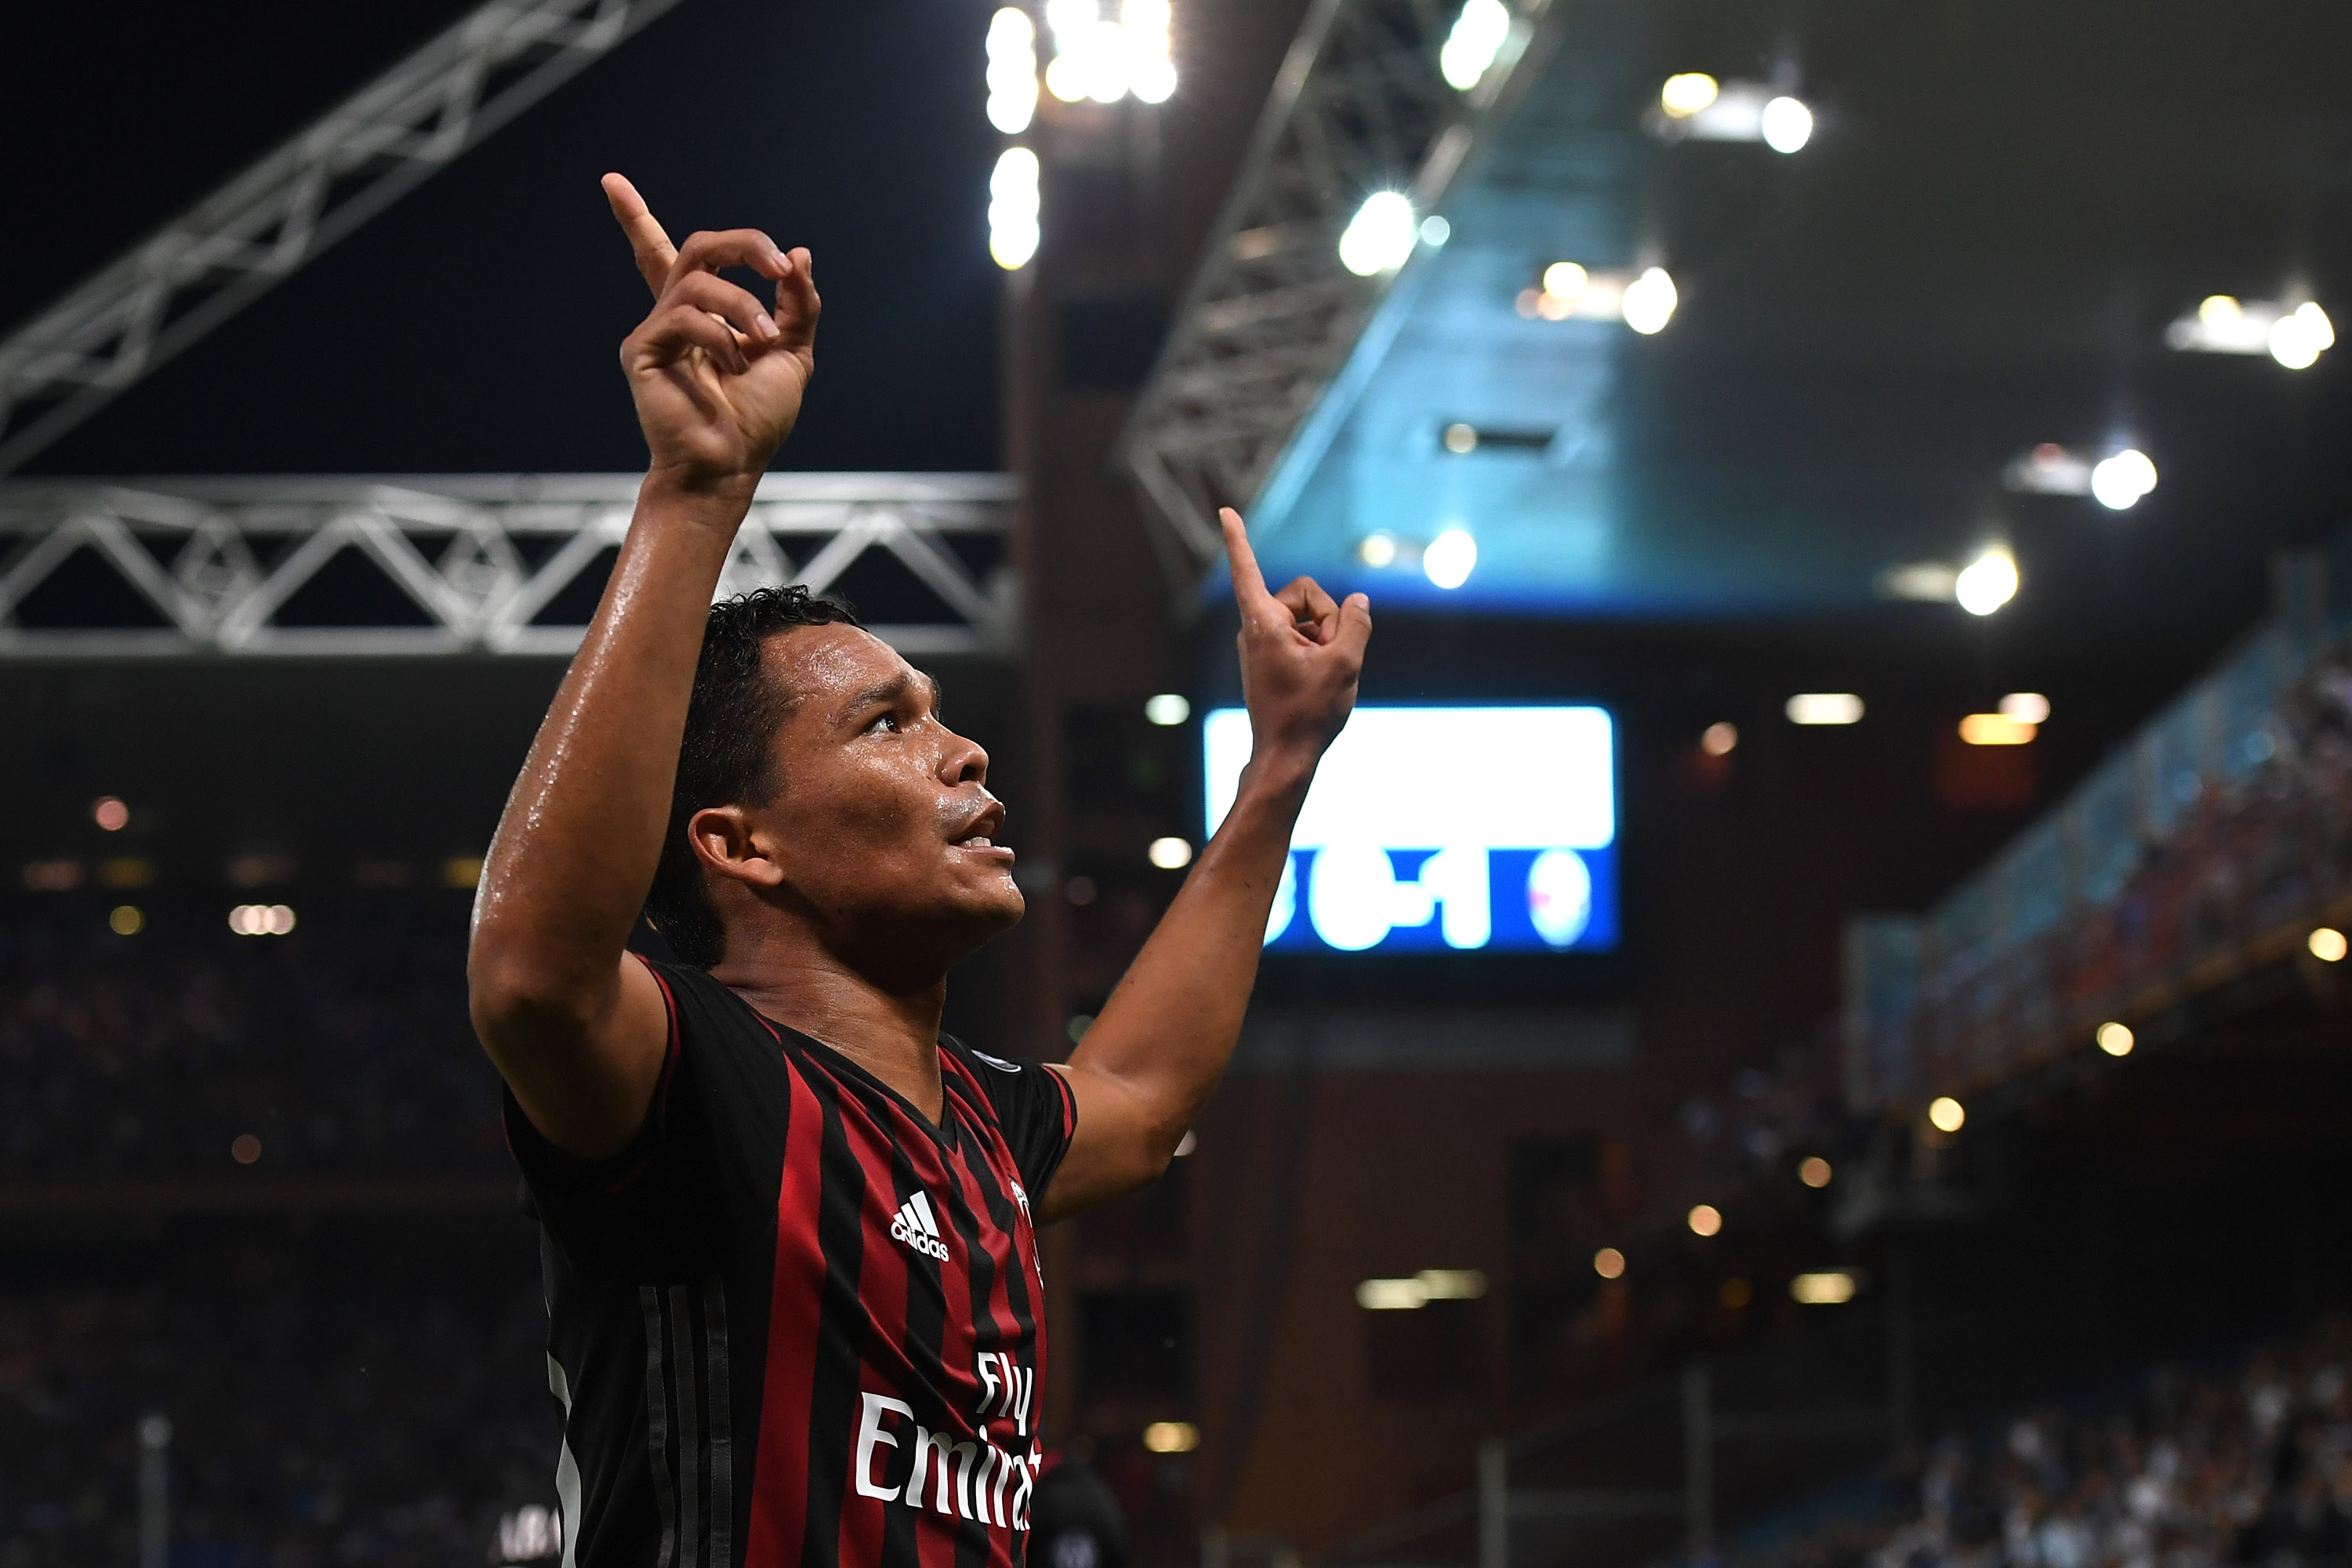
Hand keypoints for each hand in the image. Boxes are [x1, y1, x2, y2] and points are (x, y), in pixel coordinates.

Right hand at [604, 173, 818, 495]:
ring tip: (767, 340)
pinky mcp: (641, 351)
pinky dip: (722, 337)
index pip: (663, 254)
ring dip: (744, 305)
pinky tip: (734, 367)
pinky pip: (686, 318)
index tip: (608, 180)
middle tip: (777, 265)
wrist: (731, 467)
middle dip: (743, 244)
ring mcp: (654, 332)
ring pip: (698, 282)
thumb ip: (797, 306)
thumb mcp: (793, 355)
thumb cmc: (756, 421)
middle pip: (695, 248)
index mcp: (701, 316)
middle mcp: (672, 317)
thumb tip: (798, 255)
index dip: (634, 218)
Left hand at [1223, 506, 1370, 785]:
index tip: (1226, 510)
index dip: (1239, 539)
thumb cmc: (1309, 713)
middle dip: (1328, 620)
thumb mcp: (1345, 664)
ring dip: (1327, 639)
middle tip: (1329, 659)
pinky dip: (1320, 650)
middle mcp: (1256, 627)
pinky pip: (1306, 636)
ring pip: (1311, 617)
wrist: (1286, 756)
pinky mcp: (1273, 656)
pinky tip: (1320, 680)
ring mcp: (1264, 642)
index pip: (1248, 570)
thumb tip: (1358, 601)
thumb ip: (1356, 624)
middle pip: (1307, 594)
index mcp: (1262, 624)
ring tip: (1321, 676)